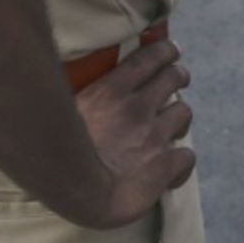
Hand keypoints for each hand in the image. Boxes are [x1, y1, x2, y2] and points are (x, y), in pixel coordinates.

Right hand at [66, 36, 195, 227]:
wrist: (74, 191)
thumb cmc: (56, 156)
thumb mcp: (61, 114)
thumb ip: (76, 101)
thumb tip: (63, 95)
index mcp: (109, 92)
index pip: (147, 59)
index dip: (164, 51)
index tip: (170, 50)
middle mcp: (136, 107)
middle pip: (172, 77)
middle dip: (178, 76)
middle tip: (179, 79)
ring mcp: (153, 135)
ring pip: (184, 112)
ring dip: (180, 116)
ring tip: (176, 123)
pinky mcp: (164, 164)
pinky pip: (187, 155)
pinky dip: (181, 163)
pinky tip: (172, 172)